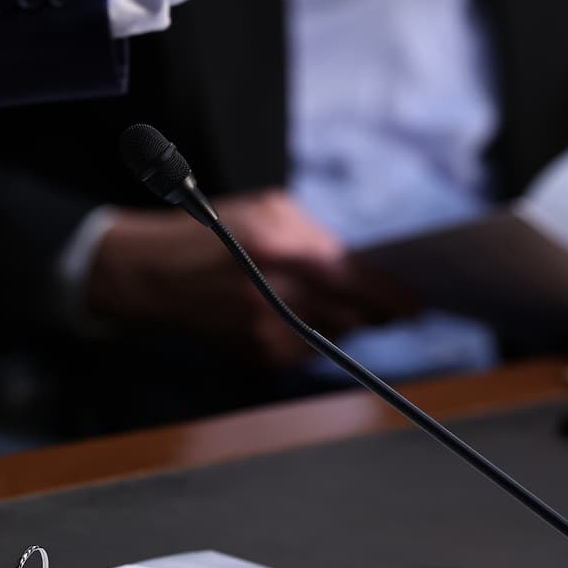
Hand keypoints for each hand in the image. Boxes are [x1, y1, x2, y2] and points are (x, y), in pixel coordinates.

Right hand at [84, 190, 418, 365]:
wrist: (149, 275)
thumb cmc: (210, 230)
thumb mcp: (266, 210)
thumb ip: (316, 237)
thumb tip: (356, 266)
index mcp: (279, 250)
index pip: (356, 282)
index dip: (394, 295)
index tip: (418, 300)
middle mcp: (274, 298)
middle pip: (353, 317)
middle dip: (378, 311)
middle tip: (397, 305)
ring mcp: (263, 334)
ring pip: (334, 337)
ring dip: (347, 322)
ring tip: (345, 303)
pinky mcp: (255, 357)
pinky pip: (306, 350)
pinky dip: (315, 334)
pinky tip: (306, 314)